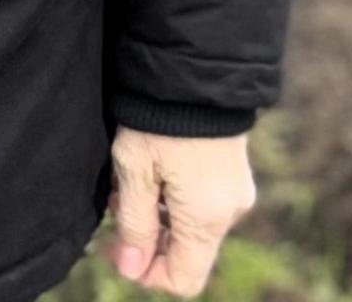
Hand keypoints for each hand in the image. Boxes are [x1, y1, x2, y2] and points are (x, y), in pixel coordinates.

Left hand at [106, 125, 256, 294]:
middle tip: (116, 208)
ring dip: (157, 217)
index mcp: (207, 219)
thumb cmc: (159, 120)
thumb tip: (132, 269)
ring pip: (191, 228)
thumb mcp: (135, 173)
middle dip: (147, 240)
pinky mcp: (232, 173)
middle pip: (187, 253)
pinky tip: (151, 172)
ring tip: (129, 184)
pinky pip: (202, 204)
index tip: (118, 247)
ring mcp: (235, 192)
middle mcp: (230, 212)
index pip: (184, 279)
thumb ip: (135, 225)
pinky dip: (173, 200)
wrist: (194, 71)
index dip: (147, 273)